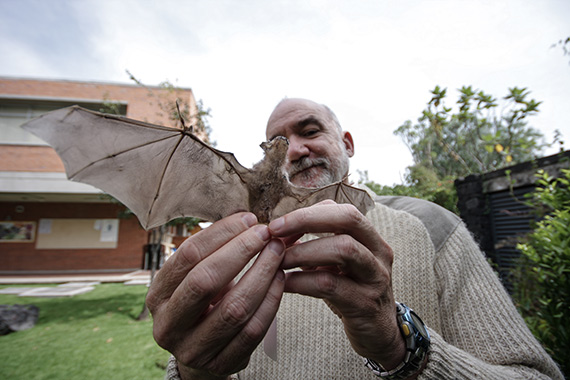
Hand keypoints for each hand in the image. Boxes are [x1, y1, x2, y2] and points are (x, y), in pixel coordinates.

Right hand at [146, 212, 285, 378]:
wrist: (200, 355)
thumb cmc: (202, 305)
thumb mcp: (196, 280)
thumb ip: (217, 253)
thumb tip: (252, 221)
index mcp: (157, 296)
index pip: (187, 255)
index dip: (221, 233)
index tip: (248, 219)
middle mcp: (168, 325)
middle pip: (205, 280)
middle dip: (240, 251)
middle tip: (265, 234)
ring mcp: (193, 349)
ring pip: (234, 308)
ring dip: (261, 274)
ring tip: (277, 253)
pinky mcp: (220, 364)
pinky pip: (252, 331)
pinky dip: (270, 301)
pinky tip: (280, 280)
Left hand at [268, 201, 405, 369]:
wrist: (379, 333)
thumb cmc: (351, 293)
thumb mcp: (339, 264)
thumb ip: (317, 245)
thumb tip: (278, 230)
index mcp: (371, 238)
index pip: (341, 210)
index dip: (308, 212)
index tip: (277, 223)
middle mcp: (378, 252)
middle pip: (348, 218)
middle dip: (306, 220)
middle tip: (274, 231)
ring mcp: (375, 277)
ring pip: (343, 249)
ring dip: (303, 251)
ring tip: (278, 261)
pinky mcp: (365, 303)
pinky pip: (330, 285)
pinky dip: (302, 281)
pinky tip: (284, 284)